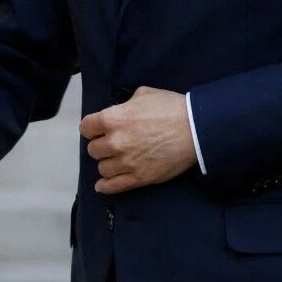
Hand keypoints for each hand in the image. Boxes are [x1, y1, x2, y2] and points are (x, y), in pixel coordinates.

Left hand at [79, 86, 196, 194]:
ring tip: (116, 160)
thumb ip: (126, 104)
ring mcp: (126, 162)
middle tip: (111, 143)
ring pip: (103, 169)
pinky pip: (114, 186)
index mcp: (113, 119)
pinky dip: (106, 186)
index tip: (97, 129)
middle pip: (93, 150)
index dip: (91, 128)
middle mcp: (115, 142)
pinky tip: (102, 185)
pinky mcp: (139, 178)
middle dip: (101, 146)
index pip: (86, 127)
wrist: (195, 129)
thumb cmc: (170, 108)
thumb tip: (122, 110)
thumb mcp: (144, 94)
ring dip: (107, 163)